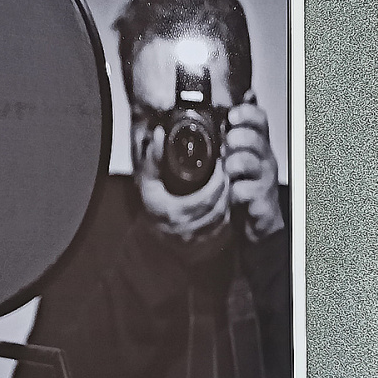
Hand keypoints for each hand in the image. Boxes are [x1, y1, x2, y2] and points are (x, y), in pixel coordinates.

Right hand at [135, 123, 230, 256]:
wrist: (153, 239)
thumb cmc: (153, 206)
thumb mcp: (149, 181)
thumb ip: (153, 158)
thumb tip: (159, 133)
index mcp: (172, 213)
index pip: (205, 197)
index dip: (217, 180)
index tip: (221, 163)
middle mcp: (186, 230)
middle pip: (218, 206)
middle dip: (225, 186)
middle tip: (228, 169)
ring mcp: (198, 240)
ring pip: (224, 217)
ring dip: (229, 198)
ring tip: (228, 181)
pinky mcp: (208, 244)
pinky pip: (226, 227)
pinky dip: (228, 211)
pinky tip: (227, 198)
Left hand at [223, 93, 283, 241]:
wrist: (258, 220)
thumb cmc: (249, 182)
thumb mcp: (245, 151)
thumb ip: (244, 125)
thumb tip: (249, 94)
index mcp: (259, 144)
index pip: (259, 119)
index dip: (246, 114)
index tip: (233, 116)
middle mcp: (265, 159)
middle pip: (253, 138)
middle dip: (236, 140)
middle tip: (227, 148)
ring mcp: (265, 180)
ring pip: (246, 162)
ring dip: (233, 165)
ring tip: (230, 171)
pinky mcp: (261, 201)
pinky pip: (244, 190)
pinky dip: (235, 191)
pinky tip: (234, 193)